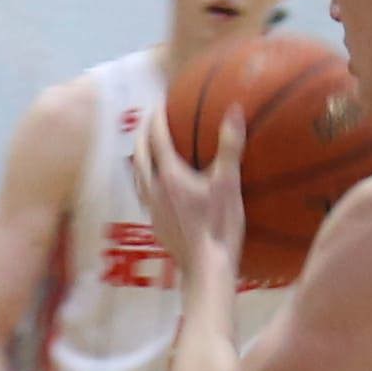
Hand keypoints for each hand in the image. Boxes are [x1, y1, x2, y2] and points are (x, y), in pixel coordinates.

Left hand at [138, 106, 248, 301]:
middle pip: (140, 152)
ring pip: (137, 174)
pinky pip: (144, 192)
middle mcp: (154, 188)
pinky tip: (158, 185)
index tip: (161, 102)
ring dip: (140, 155)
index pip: (157, 137)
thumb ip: (230, 146)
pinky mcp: (156, 224)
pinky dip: (146, 178)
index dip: (157, 116)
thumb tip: (234, 111)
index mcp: (169, 174)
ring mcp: (152, 208)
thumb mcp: (228, 183)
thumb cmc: (218, 226)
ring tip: (148, 147)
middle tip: (151, 119)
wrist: (206, 268)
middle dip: (143, 132)